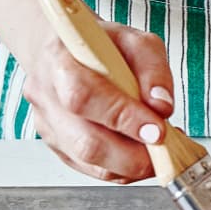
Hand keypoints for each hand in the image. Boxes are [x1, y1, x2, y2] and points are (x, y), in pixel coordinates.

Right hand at [23, 22, 174, 182]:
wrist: (64, 49)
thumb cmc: (100, 45)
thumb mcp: (135, 41)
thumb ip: (153, 69)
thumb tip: (162, 107)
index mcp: (60, 60)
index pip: (84, 97)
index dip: (123, 118)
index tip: (157, 130)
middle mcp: (46, 95)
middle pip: (84, 142)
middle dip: (131, 156)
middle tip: (164, 151)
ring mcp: (47, 123)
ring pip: (87, 161)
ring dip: (129, 166)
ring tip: (156, 152)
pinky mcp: (55, 144)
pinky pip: (89, 167)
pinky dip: (120, 168)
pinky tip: (138, 154)